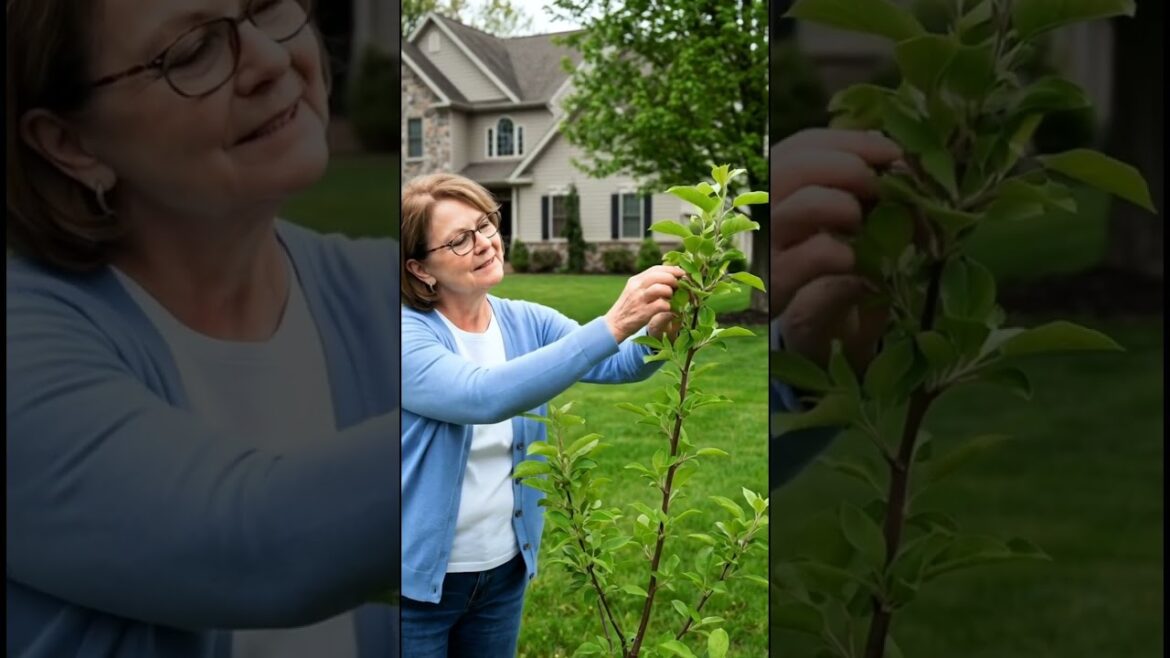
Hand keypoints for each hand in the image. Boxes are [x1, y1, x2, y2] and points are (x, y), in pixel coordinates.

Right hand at [604, 265, 684, 342]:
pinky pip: (662, 305)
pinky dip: (669, 306)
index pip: (655, 269)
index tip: (681, 272)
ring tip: (672, 297)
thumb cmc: (627, 308)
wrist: (614, 324)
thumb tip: (667, 277)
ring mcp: (640, 300)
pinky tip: (670, 309)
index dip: (671, 269)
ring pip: (661, 288)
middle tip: (680, 285)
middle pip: (660, 275)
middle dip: (673, 279)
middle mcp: (637, 287)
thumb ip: (646, 284)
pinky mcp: (644, 312)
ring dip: (671, 292)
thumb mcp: (633, 291)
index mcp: (635, 280)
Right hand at [772, 128, 901, 370]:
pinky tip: (859, 264)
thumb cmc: (845, 268)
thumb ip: (862, 186)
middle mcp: (763, 213)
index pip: (804, 144)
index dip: (850, 141)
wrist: (827, 334)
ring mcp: (767, 249)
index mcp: (779, 187)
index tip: (893, 153)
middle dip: (849, 168)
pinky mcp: (779, 286)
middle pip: (793, 165)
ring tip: (862, 226)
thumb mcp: (853, 222)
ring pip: (799, 204)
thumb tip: (894, 154)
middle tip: (882, 191)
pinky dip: (847, 252)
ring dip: (844, 207)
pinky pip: (818, 253)